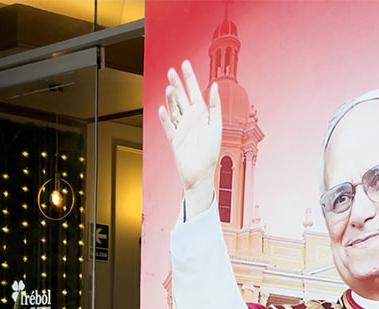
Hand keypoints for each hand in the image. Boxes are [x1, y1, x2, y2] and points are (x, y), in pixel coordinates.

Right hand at [158, 60, 221, 218]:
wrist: (201, 173)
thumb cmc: (211, 152)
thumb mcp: (216, 126)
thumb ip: (215, 106)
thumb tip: (214, 86)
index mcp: (202, 114)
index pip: (194, 91)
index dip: (189, 78)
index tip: (185, 64)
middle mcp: (190, 119)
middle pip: (181, 97)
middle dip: (176, 84)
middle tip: (171, 71)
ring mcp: (181, 128)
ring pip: (173, 109)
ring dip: (171, 99)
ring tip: (169, 88)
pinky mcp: (174, 139)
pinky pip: (168, 126)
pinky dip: (164, 117)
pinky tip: (162, 109)